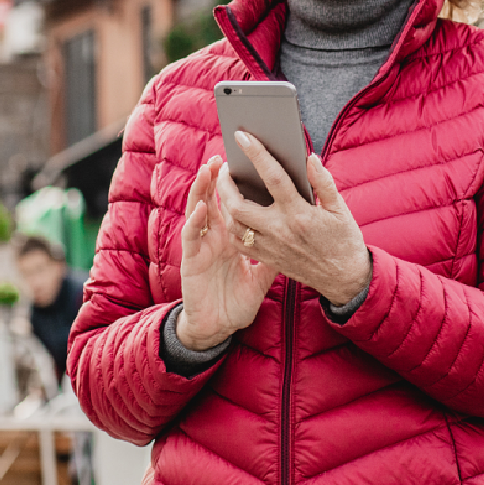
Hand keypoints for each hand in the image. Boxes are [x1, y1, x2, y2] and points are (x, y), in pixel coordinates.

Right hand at [175, 156, 276, 350]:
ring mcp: (201, 246)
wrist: (218, 330)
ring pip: (198, 210)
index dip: (236, 183)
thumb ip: (274, 253)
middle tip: (226, 154)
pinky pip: (191, 236)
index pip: (233, 202)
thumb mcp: (263, 275)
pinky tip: (202, 207)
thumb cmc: (238, 302)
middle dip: (216, 177)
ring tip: (210, 168)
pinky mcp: (191, 260)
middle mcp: (214, 237)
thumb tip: (292, 231)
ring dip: (201, 188)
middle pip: (213, 199)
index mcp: (232, 237)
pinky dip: (195, 220)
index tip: (246, 161)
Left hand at [214, 132, 370, 306]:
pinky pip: (239, 243)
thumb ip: (323, 182)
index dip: (256, 153)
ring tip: (227, 188)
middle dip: (225, 184)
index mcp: (299, 213)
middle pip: (238, 206)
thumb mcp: (340, 209)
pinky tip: (235, 213)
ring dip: (225, 205)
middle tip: (226, 169)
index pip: (273, 177)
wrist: (344, 279)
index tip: (243, 136)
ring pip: (233, 225)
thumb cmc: (344, 240)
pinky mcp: (267, 259)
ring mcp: (271, 247)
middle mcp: (280, 231)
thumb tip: (309, 158)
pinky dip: (232, 226)